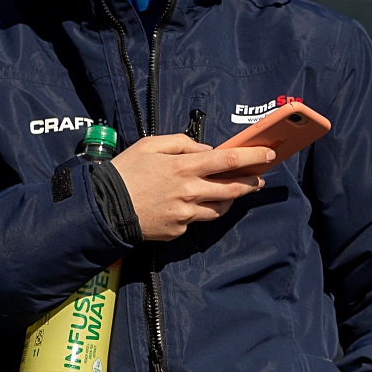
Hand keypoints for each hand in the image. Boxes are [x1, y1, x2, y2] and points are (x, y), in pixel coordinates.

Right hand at [108, 135, 274, 241]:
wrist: (104, 207)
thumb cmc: (125, 172)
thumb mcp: (149, 145)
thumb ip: (181, 143)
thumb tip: (205, 149)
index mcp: (183, 167)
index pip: (228, 160)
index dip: (252, 157)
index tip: (267, 154)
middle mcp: (189, 191)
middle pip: (232, 189)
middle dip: (250, 183)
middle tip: (258, 179)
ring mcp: (185, 213)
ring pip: (220, 209)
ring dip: (229, 200)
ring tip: (229, 193)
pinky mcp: (178, 229)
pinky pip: (196, 220)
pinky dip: (199, 211)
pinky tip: (191, 205)